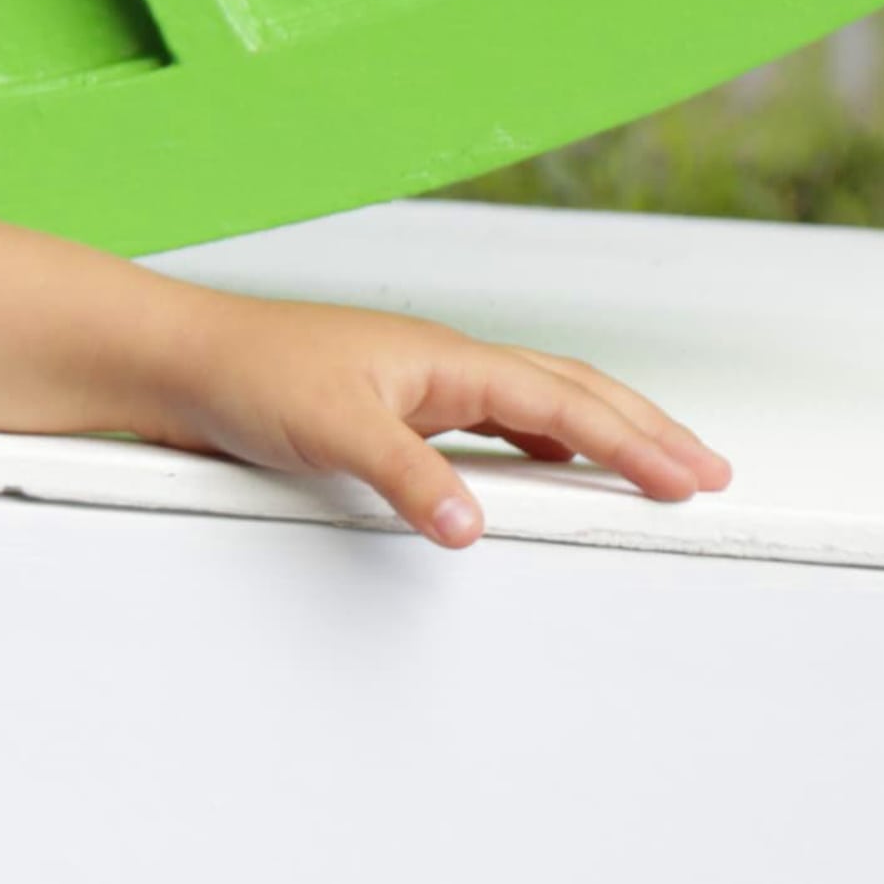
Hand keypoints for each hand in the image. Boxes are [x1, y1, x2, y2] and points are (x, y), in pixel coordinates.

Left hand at [141, 290, 729, 547]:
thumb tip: (472, 525)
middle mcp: (440, 364)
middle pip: (567, 391)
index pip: (561, 403)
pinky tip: (545, 461)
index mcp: (443, 359)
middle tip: (707, 471)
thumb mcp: (331, 430)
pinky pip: (492, 420)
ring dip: (598, 432)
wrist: (176, 359)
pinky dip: (541, 439)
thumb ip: (405, 477)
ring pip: (535, 403)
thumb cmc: (244, 373)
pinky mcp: (391, 406)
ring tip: (654, 464)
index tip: (692, 478)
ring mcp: (418, 383)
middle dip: (642, 429)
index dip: (632, 442)